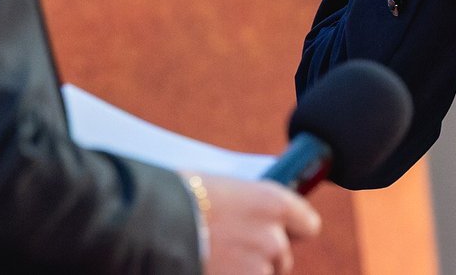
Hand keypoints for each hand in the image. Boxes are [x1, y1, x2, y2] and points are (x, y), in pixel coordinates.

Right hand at [184, 173, 320, 274]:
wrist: (148, 223)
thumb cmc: (178, 198)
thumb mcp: (224, 190)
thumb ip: (248, 207)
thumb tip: (251, 215)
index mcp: (274, 203)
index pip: (307, 225)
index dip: (292, 231)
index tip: (279, 234)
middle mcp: (273, 237)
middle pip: (282, 257)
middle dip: (262, 258)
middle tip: (234, 252)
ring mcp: (258, 268)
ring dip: (245, 272)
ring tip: (216, 260)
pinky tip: (210, 267)